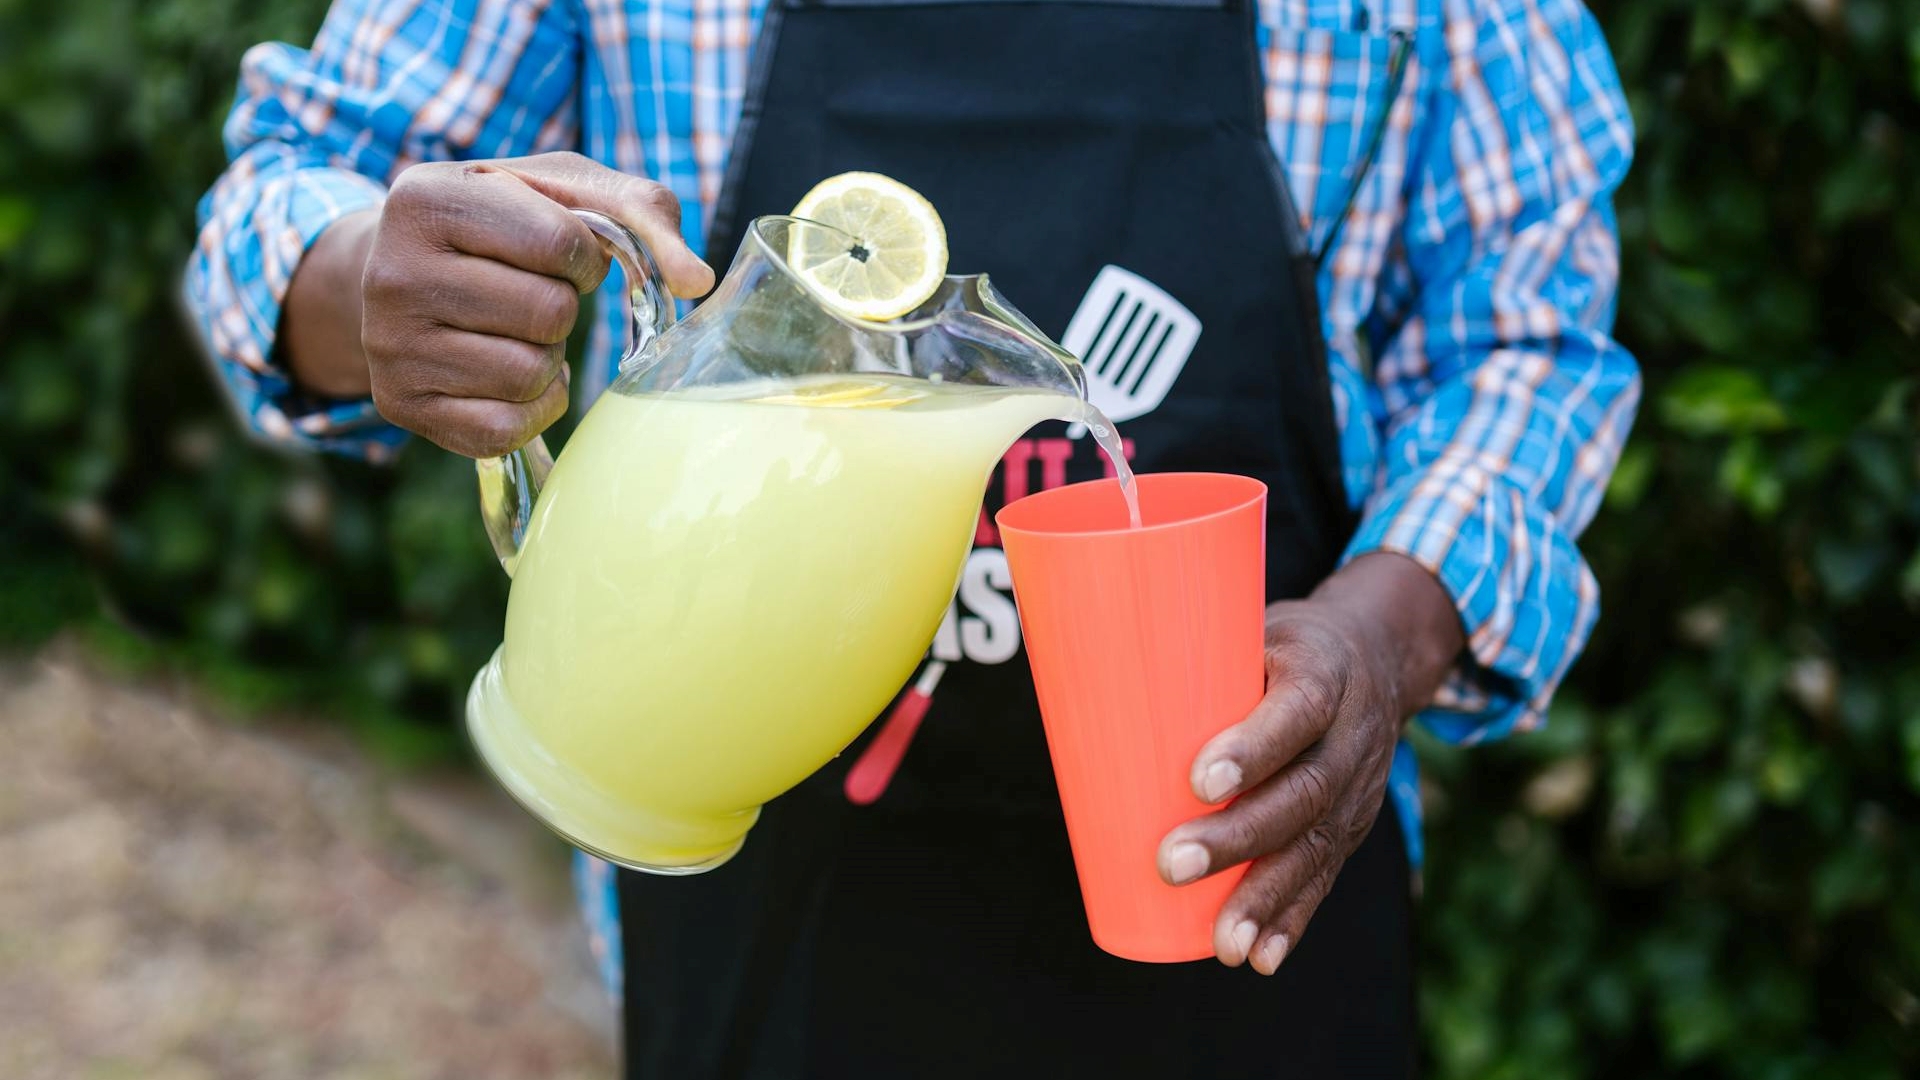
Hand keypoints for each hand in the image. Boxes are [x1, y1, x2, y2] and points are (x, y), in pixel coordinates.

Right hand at [289, 152, 714, 457]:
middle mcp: (392, 272)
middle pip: (549, 313)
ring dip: (546, 357)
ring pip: (529, 373)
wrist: (396, 271)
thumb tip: (698, 281)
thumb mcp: (561, 191)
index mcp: (426, 197)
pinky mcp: (400, 406)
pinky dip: (531, 407)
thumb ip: (641, 214)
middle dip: (562, 306)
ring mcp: (389, 345)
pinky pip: (506, 428)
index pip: (559, 243)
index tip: (559, 252)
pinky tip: (503, 375)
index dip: (583, 256)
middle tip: (527, 293)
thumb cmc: (498, 223)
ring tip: (510, 329)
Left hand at [1155, 553, 1463, 974]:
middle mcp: (1352, 734)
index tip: (1198, 780)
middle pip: (1303, 792)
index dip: (1253, 747)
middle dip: (1238, 838)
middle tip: (1171, 864)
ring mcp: (1359, 787)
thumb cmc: (1282, 645)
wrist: (1377, 656)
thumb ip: (1186, 656)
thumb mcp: (1251, 628)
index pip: (1298, 710)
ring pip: (1315, 846)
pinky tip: (1259, 958)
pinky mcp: (1350, 826)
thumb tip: (1077, 677)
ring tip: (1221, 943)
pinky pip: (1324, 878)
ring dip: (1265, 899)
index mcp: (1325, 672)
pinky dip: (1291, 922)